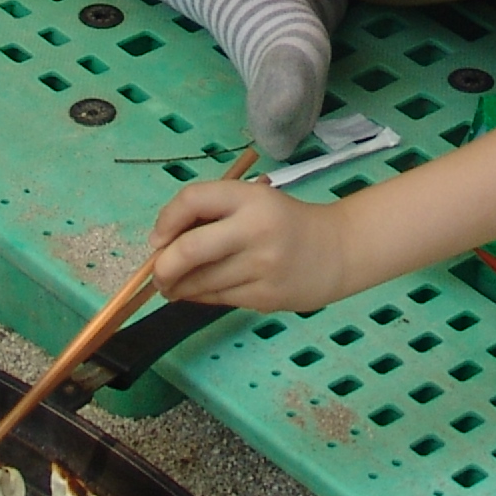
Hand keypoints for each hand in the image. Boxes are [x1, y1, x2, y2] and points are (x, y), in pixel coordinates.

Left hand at [149, 174, 349, 312]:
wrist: (337, 250)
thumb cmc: (285, 222)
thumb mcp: (254, 201)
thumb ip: (213, 214)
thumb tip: (162, 244)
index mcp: (249, 197)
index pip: (193, 199)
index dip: (166, 220)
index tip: (158, 238)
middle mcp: (254, 229)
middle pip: (188, 250)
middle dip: (162, 267)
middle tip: (157, 275)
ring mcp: (261, 266)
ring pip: (199, 282)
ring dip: (178, 287)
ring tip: (174, 286)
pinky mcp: (265, 296)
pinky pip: (218, 299)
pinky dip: (202, 296)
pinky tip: (202, 291)